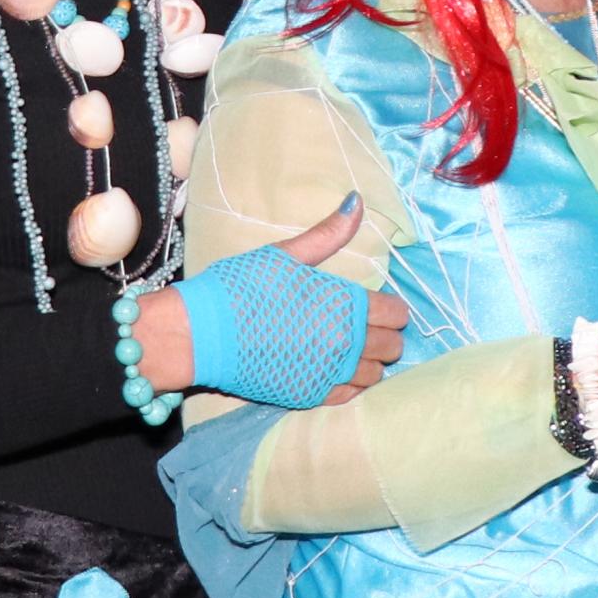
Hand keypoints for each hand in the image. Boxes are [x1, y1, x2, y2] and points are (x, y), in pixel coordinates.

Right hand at [140, 202, 411, 407]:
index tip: (376, 305)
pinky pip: (351, 397)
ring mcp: (329, 375)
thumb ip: (327, 234)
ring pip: (375, 375)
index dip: (390, 308)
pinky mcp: (310, 397)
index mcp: (346, 304)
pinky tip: (336, 370)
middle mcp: (346, 343)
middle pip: (393, 347)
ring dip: (369, 362)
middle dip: (384, 335)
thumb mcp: (285, 253)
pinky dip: (350, 384)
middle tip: (362, 326)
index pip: (396, 314)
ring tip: (349, 349)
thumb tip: (357, 201)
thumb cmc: (241, 287)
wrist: (200, 335)